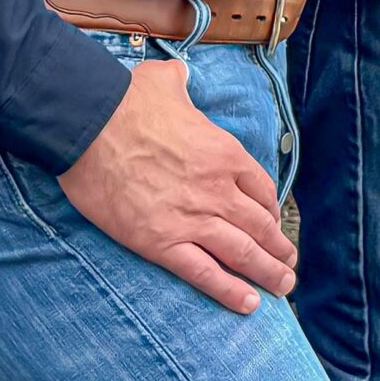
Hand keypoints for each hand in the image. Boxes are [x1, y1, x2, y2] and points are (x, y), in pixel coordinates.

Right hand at [56, 58, 296, 315]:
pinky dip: (229, 291)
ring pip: (242, 252)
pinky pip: (204, 273)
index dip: (272, 210)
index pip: (262, 190)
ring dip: (268, 272)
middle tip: (289, 265)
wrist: (90, 125)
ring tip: (282, 288)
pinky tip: (248, 304)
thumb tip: (179, 76)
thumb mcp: (167, 82)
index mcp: (225, 154)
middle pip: (260, 225)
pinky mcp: (160, 242)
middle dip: (278, 248)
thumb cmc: (127, 100)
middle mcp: (218, 189)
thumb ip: (181, 83)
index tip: (274, 223)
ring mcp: (192, 218)